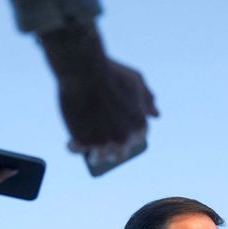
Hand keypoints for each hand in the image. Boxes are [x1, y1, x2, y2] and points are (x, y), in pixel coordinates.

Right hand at [38, 22, 157, 159]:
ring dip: (93, 153)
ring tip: (85, 142)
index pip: (136, 141)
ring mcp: (104, 142)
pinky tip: (71, 140)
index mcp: (139, 125)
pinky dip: (73, 147)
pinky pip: (76, 151)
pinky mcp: (83, 142)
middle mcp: (124, 138)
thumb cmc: (110, 72)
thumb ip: (146, 99)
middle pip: (118, 154)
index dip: (126, 137)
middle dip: (110, 149)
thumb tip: (156, 115)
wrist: (84, 70)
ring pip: (98, 158)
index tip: (117, 133)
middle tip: (100, 140)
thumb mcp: (135, 81)